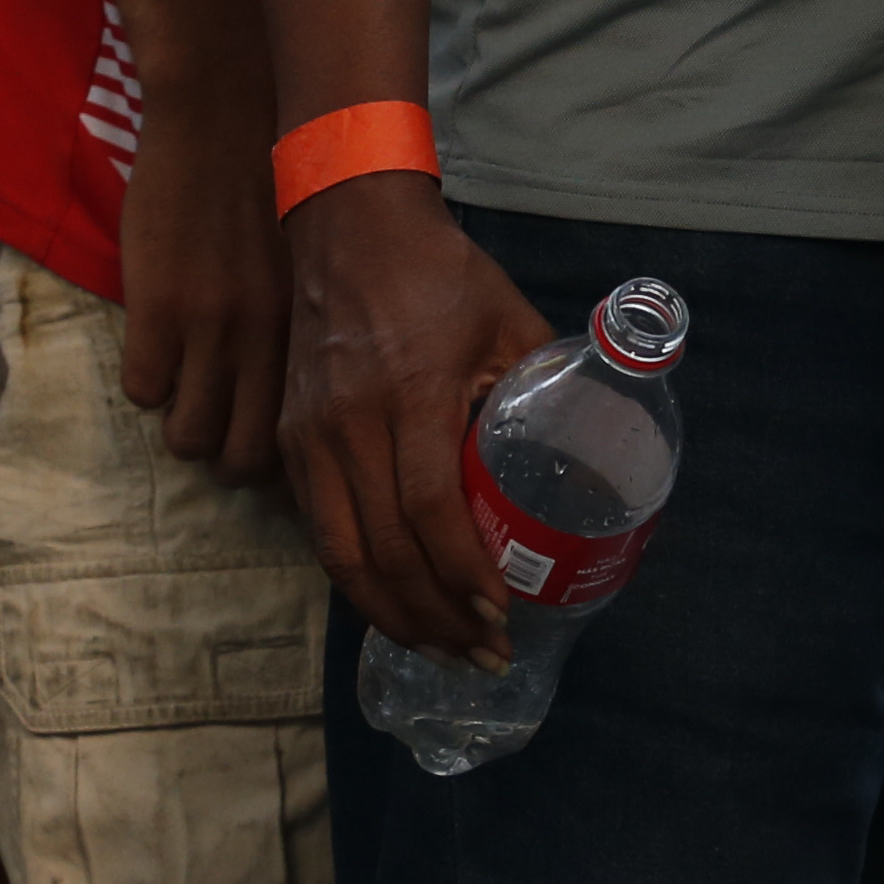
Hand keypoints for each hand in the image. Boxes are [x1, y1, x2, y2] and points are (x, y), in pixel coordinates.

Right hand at [116, 72, 289, 482]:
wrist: (228, 110)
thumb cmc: (276, 178)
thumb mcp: (310, 258)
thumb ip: (304, 320)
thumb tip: (311, 384)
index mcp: (311, 326)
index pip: (302, 434)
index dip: (282, 455)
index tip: (269, 443)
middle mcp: (268, 338)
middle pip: (242, 458)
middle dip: (225, 457)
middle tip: (216, 427)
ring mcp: (210, 327)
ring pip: (187, 435)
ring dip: (181, 422)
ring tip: (183, 391)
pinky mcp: (157, 307)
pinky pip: (143, 389)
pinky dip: (146, 381)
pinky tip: (156, 347)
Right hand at [277, 173, 546, 664]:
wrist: (348, 230)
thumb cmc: (440, 274)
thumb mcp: (507, 317)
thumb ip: (545, 382)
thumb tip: (594, 442)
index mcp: (409, 393)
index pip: (428, 508)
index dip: (463, 571)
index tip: (500, 611)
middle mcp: (348, 424)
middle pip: (382, 550)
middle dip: (435, 616)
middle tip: (482, 653)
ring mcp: (309, 438)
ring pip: (340, 555)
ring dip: (392, 614)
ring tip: (440, 649)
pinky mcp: (288, 444)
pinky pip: (320, 531)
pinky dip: (357, 580)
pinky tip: (396, 603)